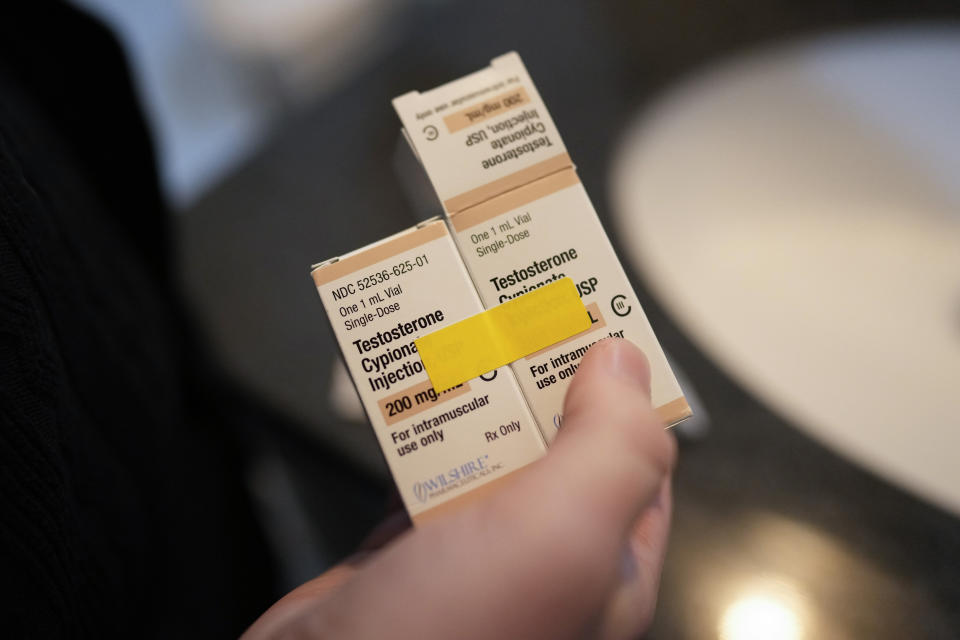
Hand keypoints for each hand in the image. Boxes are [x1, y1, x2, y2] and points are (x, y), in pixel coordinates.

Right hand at [244, 338, 675, 638]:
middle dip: (540, 375)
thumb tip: (626, 362)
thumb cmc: (452, 633)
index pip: (636, 460)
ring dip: (476, 392)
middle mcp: (547, 563)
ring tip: (462, 325)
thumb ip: (612, 448)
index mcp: (606, 567)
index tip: (592, 315)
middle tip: (514, 304)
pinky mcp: (407, 553)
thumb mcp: (562, 536)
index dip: (623, 386)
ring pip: (489, 452)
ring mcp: (474, 558)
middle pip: (558, 445)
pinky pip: (424, 471)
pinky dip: (418, 427)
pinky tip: (408, 387)